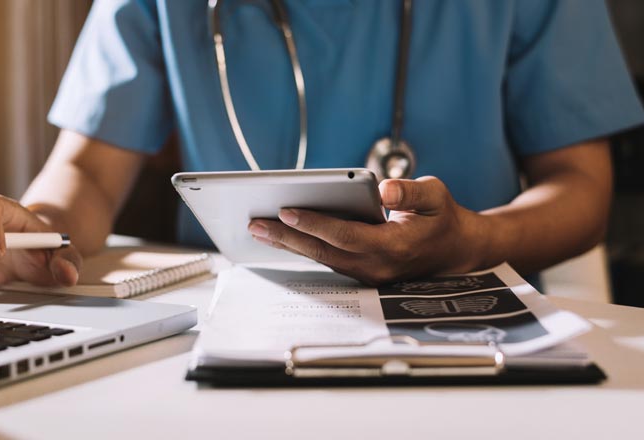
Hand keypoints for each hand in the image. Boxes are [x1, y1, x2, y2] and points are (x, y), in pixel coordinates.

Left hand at [247, 176, 484, 284]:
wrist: (456, 250)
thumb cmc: (442, 218)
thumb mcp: (436, 196)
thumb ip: (410, 193)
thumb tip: (384, 190)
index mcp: (394, 247)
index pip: (346, 235)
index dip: (315, 223)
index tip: (287, 210)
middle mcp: (377, 266)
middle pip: (324, 251)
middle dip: (287, 237)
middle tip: (256, 223)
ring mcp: (368, 274)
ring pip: (322, 258)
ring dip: (290, 244)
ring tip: (260, 228)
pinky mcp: (361, 272)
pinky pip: (327, 259)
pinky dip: (304, 246)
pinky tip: (283, 235)